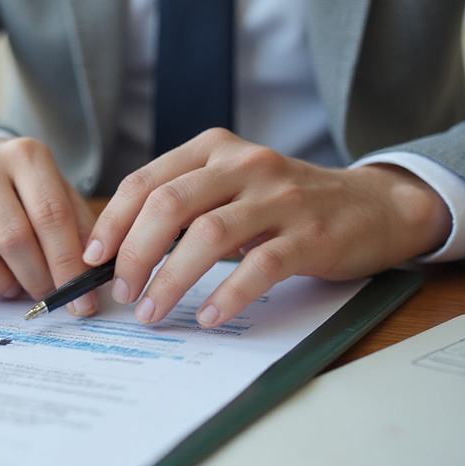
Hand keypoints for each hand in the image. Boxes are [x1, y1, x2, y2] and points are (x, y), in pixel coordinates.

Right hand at [0, 137, 98, 313]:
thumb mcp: (60, 195)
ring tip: (11, 285)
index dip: (68, 266)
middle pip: (11, 237)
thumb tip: (91, 279)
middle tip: (45, 294)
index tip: (81, 302)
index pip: (51, 217)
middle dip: (35, 279)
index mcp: (25, 155)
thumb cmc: (26, 190)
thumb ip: (79, 232)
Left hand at [86, 128, 451, 326]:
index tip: (92, 260)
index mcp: (214, 149)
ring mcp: (280, 198)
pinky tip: (207, 316)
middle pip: (169, 206)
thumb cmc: (284, 204)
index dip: (111, 223)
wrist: (373, 206)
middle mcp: (245, 165)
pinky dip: (227, 294)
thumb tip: (116, 253)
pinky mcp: (310, 235)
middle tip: (121, 293)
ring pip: (207, 235)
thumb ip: (181, 205)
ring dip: (170, 279)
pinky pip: (259, 267)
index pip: (145, 182)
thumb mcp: (229, 186)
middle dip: (134, 254)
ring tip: (151, 312)